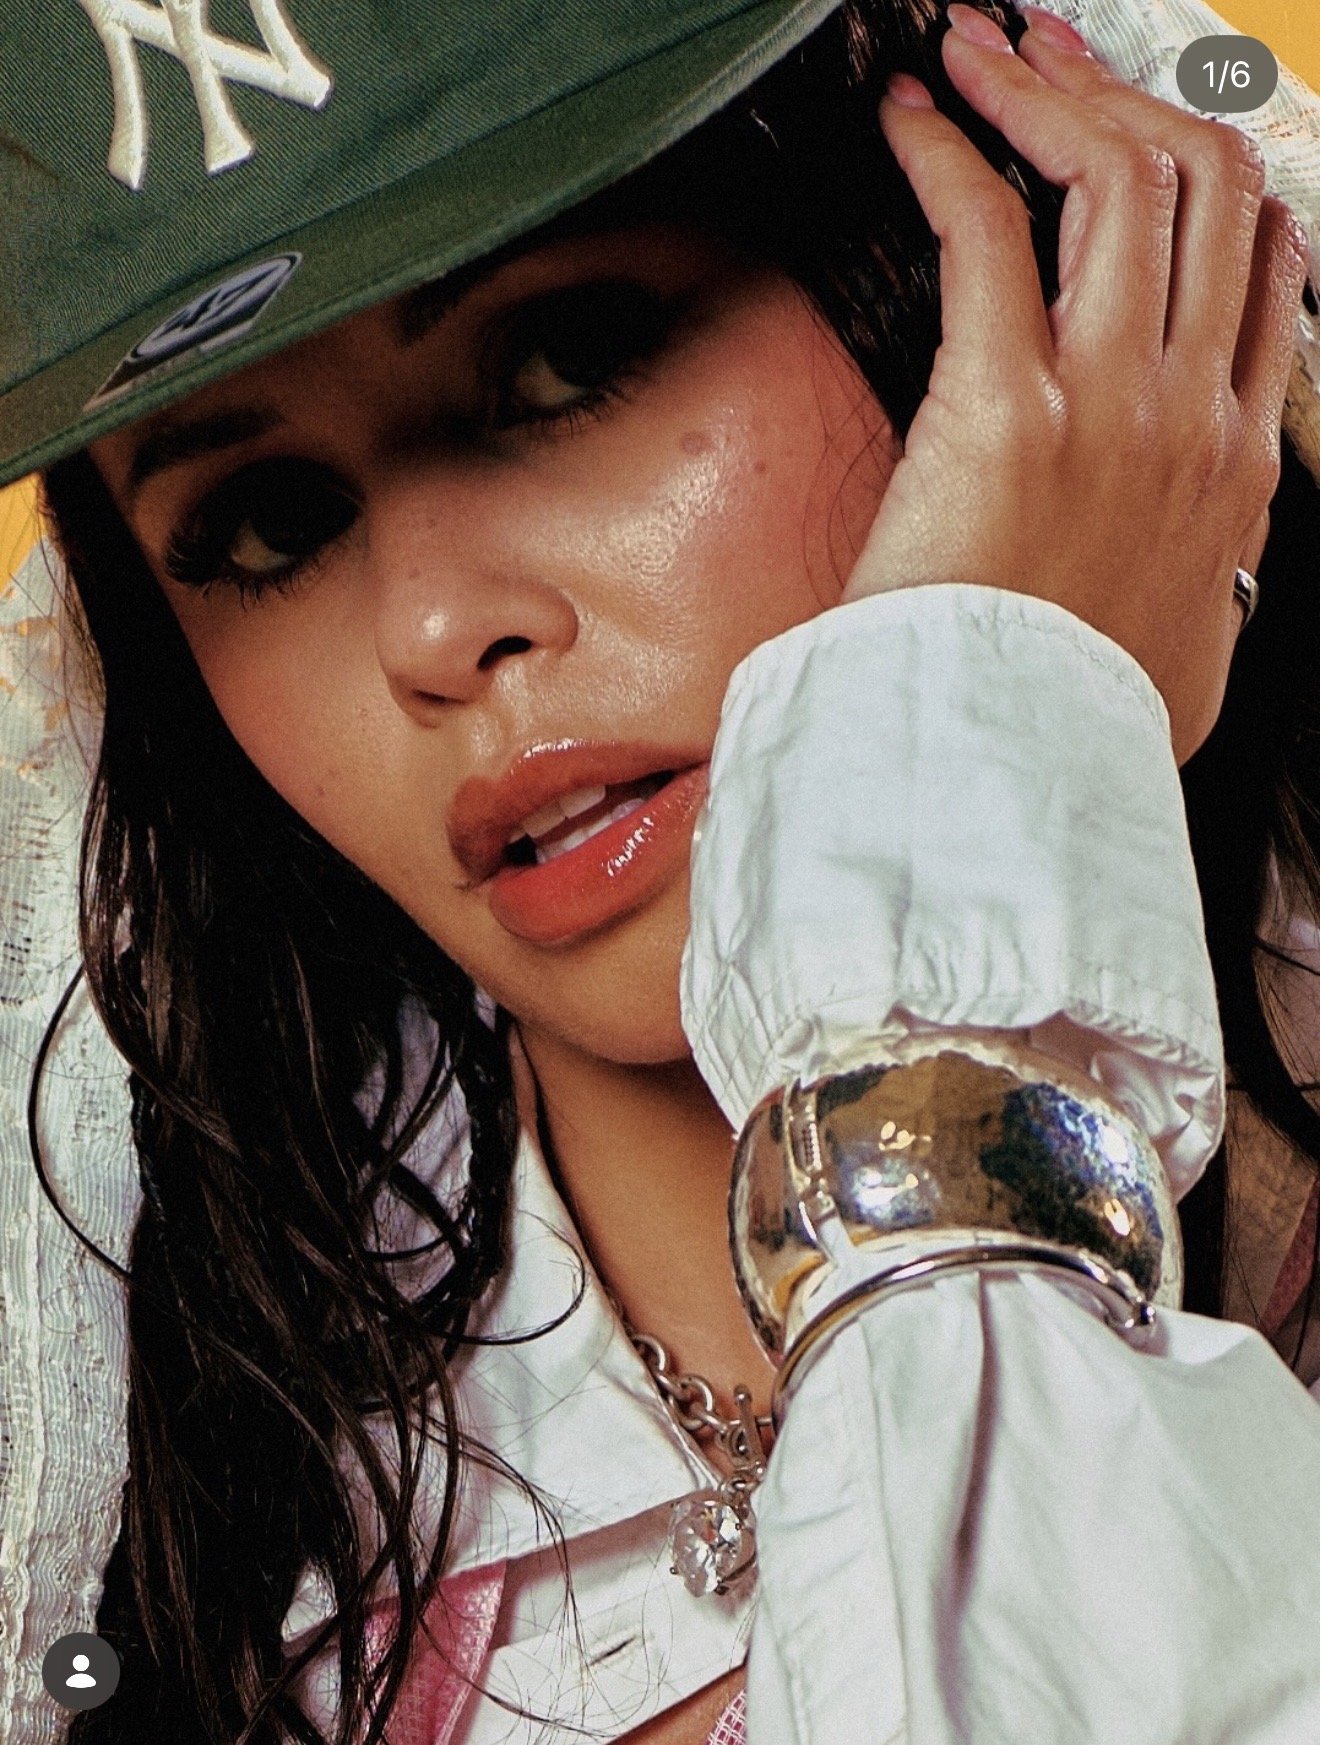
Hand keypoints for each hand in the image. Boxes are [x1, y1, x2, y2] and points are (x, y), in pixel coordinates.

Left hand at [844, 4, 1308, 763]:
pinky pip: (987, 226)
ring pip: (1118, 174)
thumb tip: (1200, 594)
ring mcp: (1109, 400)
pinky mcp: (1006, 407)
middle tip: (1050, 52)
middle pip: (1201, 185)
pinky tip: (914, 119)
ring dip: (1042, 90)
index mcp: (1232, 463)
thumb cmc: (1072, 723)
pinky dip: (950, 150)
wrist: (1012, 776)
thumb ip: (1204, 597)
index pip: (1265, 265)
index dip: (1209, 171)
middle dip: (1124, 90)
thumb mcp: (1184, 657)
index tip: (1149, 129)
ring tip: (978, 54)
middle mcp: (1189, 410)